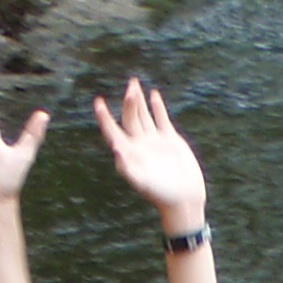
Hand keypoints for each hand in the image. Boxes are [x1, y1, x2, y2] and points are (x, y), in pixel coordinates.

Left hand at [95, 76, 206, 224]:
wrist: (184, 199)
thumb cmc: (161, 194)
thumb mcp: (142, 182)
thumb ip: (127, 167)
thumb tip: (115, 149)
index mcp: (130, 154)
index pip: (113, 131)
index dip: (104, 118)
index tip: (98, 102)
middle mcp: (139, 145)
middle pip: (130, 118)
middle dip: (129, 102)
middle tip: (131, 86)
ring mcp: (154, 141)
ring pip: (143, 116)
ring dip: (139, 100)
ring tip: (133, 83)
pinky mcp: (170, 140)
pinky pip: (161, 119)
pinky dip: (157, 107)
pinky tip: (153, 94)